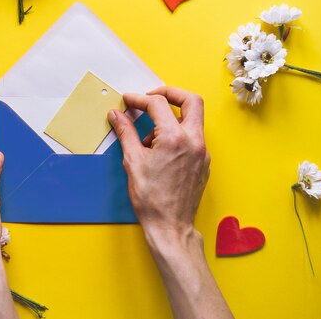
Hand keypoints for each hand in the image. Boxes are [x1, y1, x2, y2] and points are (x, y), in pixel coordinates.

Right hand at [109, 87, 232, 318]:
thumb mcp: (132, 161)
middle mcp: (194, 141)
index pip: (158, 104)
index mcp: (175, 138)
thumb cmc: (151, 199)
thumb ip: (125, 132)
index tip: (128, 101)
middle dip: (170, 94)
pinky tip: (159, 151)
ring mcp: (202, 152)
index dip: (140, 99)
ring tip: (148, 138)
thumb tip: (116, 114)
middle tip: (150, 99)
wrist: (170, 227)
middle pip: (190, 100)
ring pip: (192, 119)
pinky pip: (192, 137)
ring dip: (171, 118)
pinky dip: (177, 134)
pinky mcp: (203, 162)